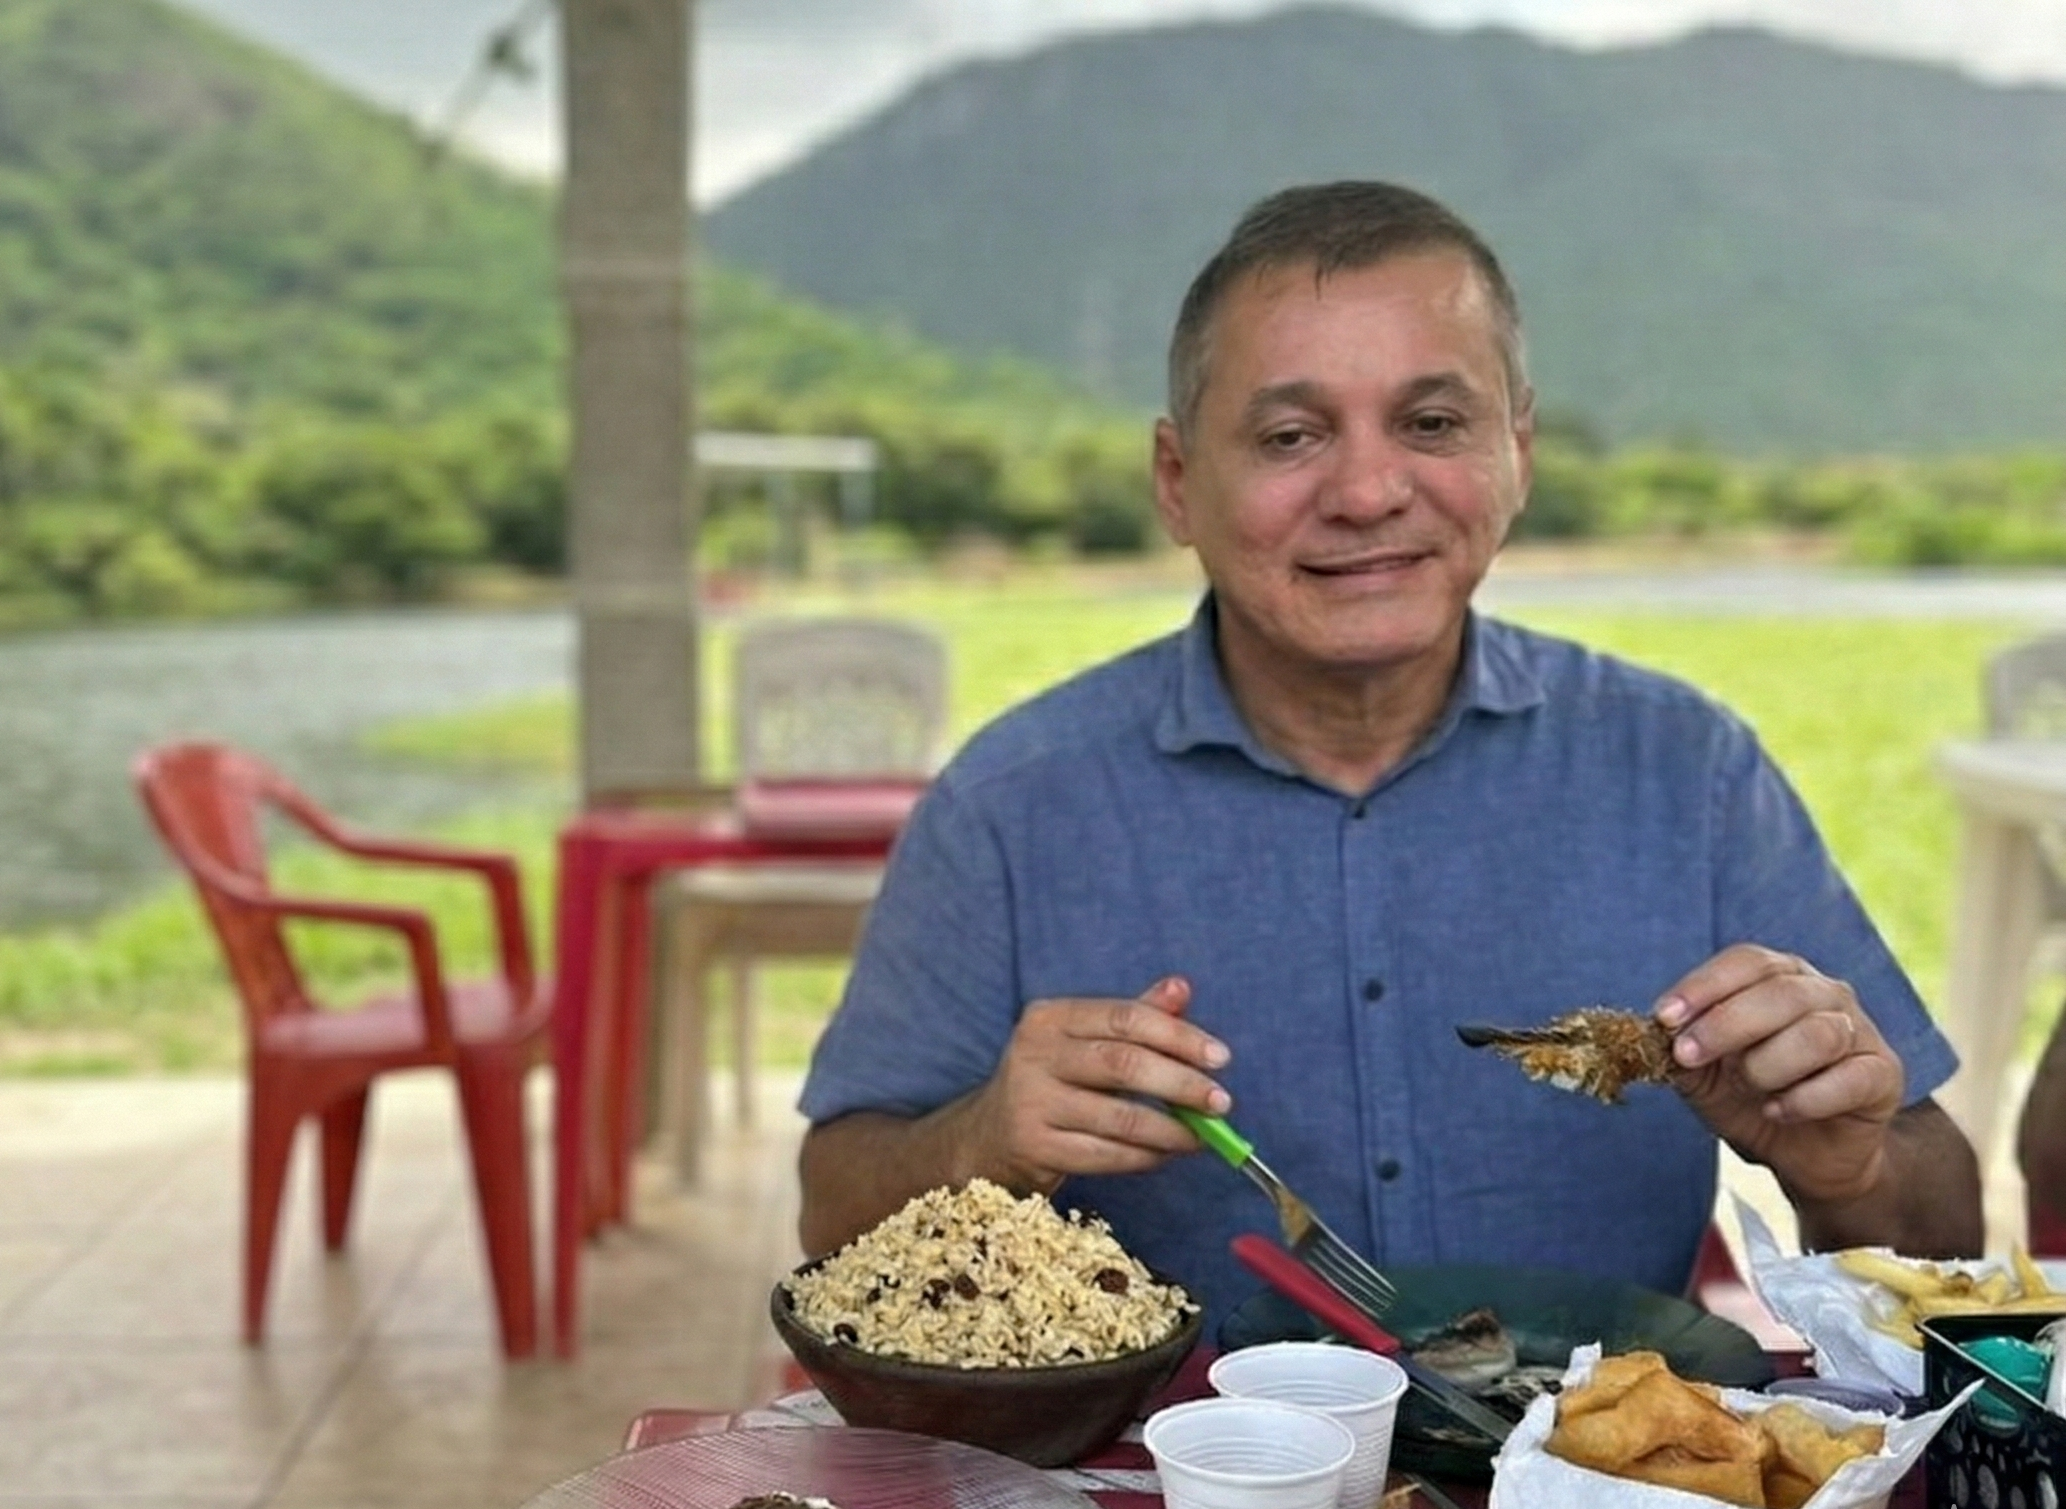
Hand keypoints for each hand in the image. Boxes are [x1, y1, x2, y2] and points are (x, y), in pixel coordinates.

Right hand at [963, 975, 1230, 1194]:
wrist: (991, 1134)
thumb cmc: (1053, 1079)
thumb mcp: (1085, 1039)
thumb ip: (1134, 1015)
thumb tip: (1181, 988)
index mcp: (1051, 1017)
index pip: (1125, 1018)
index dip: (1178, 1036)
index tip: (1220, 1057)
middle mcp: (1034, 1054)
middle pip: (1123, 1064)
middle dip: (1181, 1084)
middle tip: (1221, 1102)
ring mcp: (1031, 1103)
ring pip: (1118, 1118)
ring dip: (1170, 1130)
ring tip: (1201, 1136)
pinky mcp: (1034, 1147)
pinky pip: (1104, 1155)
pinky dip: (1144, 1157)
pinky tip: (1165, 1154)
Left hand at [1658, 944, 1904, 1204]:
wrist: (1802, 1156)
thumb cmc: (1750, 1100)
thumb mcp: (1704, 1076)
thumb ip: (1682, 1051)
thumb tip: (1655, 1034)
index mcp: (1779, 977)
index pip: (1745, 961)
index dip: (1703, 986)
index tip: (1665, 1017)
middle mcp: (1823, 992)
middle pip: (1779, 992)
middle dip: (1725, 1026)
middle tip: (1689, 1056)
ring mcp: (1859, 1030)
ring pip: (1817, 1034)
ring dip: (1768, 1066)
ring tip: (1750, 1090)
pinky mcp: (1883, 1072)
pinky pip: (1849, 1078)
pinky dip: (1804, 1099)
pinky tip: (1778, 1112)